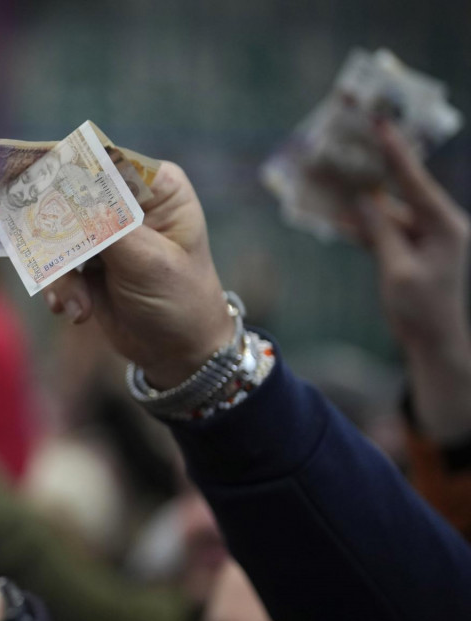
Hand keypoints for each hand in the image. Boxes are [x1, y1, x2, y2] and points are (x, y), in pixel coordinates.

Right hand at [43, 163, 234, 388]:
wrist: (178, 353)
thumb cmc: (179, 300)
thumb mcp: (146, 260)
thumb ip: (105, 223)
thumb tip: (65, 188)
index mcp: (154, 187)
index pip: (100, 163)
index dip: (63, 171)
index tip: (30, 187)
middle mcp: (126, 202)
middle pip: (68, 196)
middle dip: (58, 237)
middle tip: (53, 261)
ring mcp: (103, 231)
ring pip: (54, 234)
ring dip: (61, 275)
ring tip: (78, 307)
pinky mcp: (86, 260)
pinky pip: (54, 263)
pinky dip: (59, 289)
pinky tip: (76, 312)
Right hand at [352, 121, 470, 441]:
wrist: (432, 343)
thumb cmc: (420, 311)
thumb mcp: (397, 270)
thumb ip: (380, 232)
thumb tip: (361, 200)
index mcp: (444, 226)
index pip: (415, 181)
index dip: (394, 151)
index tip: (379, 121)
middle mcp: (437, 225)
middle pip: (399, 189)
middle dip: (373, 167)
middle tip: (352, 139)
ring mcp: (422, 237)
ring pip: (384, 209)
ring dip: (358, 199)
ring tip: (330, 178)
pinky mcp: (408, 249)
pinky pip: (380, 230)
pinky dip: (359, 225)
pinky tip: (332, 216)